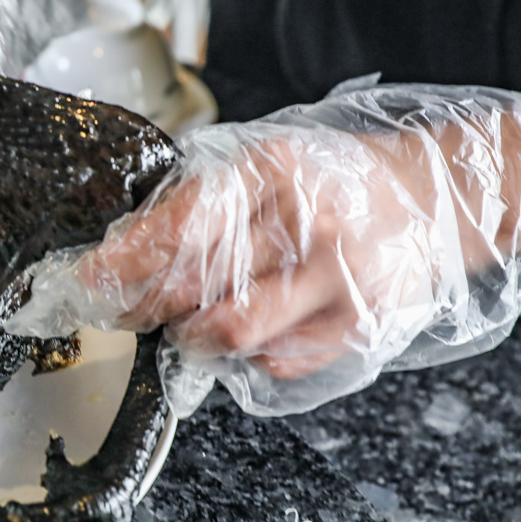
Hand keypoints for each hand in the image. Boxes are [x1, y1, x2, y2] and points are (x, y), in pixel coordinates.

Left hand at [9, 85, 520, 415]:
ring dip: (188, 337)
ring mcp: (337, 276)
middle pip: (193, 285)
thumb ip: (202, 198)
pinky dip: (244, 356)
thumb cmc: (331, 177)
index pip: (179, 224)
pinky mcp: (359, 323)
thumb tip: (124, 246)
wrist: (434, 193)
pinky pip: (276, 361)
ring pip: (229, 332)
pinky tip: (244, 334)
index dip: (122, 259)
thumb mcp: (265, 160)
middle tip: (119, 311)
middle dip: (140, 307)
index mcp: (272, 169)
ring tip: (182, 325)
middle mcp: (306, 221)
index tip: (86, 278)